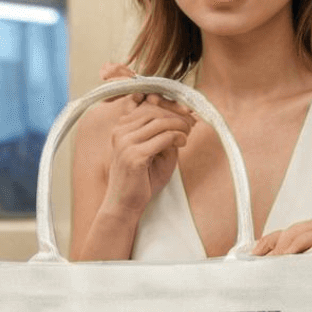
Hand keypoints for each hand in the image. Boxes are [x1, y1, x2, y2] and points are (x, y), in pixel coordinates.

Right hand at [98, 63, 195, 214]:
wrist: (124, 205)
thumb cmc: (139, 180)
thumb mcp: (152, 152)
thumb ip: (163, 134)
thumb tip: (183, 117)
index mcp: (120, 128)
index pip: (147, 106)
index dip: (170, 106)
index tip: (186, 112)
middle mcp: (120, 132)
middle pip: (155, 111)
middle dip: (177, 115)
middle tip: (191, 123)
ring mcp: (125, 143)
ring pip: (161, 122)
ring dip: (180, 126)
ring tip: (188, 134)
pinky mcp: (135, 155)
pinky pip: (164, 137)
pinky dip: (178, 137)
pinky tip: (183, 143)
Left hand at [253, 219, 311, 311]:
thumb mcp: (304, 277)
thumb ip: (288, 266)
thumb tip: (259, 265)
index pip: (288, 232)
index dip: (269, 241)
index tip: (254, 256)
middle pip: (301, 229)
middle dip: (282, 243)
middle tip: (269, 261)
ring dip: (297, 245)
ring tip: (284, 260)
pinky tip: (308, 263)